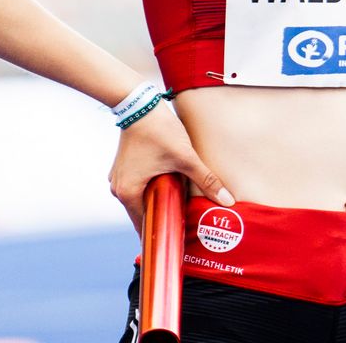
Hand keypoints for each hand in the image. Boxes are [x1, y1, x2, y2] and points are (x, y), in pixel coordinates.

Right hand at [108, 100, 233, 231]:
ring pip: (141, 199)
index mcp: (128, 193)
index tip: (175, 242)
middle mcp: (118, 189)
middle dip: (162, 217)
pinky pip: (138, 187)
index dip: (161, 233)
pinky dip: (151, 190)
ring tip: (177, 207)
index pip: (144, 225)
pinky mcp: (124, 167)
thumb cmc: (159, 131)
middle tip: (182, 225)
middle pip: (143, 213)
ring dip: (157, 202)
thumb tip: (227, 200)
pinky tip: (168, 188)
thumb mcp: (186, 157)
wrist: (139, 103)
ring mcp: (118, 178)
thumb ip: (206, 180)